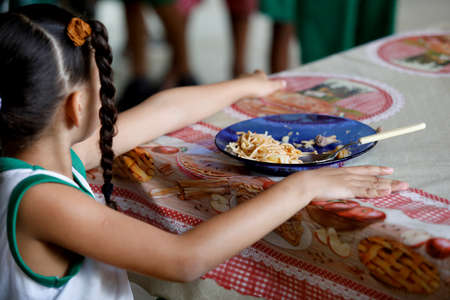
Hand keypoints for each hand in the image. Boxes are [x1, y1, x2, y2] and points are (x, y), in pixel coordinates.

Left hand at [239, 70, 285, 97]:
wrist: (241, 89)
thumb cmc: (257, 87)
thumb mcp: (270, 87)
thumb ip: (277, 85)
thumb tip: (284, 83)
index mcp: (258, 74)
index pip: (260, 72)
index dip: (261, 75)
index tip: (263, 79)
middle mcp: (249, 75)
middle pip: (251, 76)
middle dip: (253, 81)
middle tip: (256, 88)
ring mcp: (240, 79)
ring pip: (244, 81)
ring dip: (246, 86)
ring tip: (248, 93)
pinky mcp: (234, 85)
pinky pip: (238, 87)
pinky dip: (240, 90)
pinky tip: (241, 96)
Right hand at [290, 166, 408, 200]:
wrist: (306, 182)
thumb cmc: (310, 182)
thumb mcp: (323, 179)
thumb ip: (331, 182)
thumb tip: (332, 185)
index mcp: (344, 171)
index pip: (365, 170)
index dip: (377, 170)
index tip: (389, 169)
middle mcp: (350, 175)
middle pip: (373, 177)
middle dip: (389, 180)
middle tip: (403, 182)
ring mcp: (350, 182)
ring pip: (374, 184)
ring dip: (389, 186)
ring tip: (403, 187)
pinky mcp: (349, 190)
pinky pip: (366, 191)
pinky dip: (377, 192)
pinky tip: (387, 192)